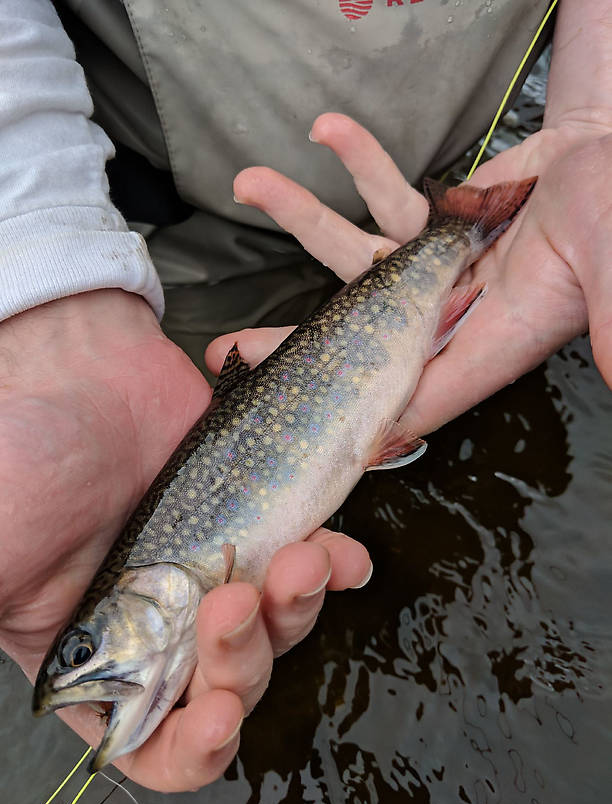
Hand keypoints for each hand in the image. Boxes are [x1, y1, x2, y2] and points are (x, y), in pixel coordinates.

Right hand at [0, 290, 370, 791]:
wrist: (72, 358)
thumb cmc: (17, 446)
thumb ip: (9, 614)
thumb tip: (39, 697)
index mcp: (97, 648)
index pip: (150, 738)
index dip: (189, 751)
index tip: (217, 721)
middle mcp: (160, 617)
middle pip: (228, 681)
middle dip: (245, 660)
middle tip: (236, 601)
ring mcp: (212, 563)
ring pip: (276, 624)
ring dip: (297, 608)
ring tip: (299, 559)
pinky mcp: (255, 513)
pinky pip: (307, 559)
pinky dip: (334, 565)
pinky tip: (338, 552)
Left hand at [208, 112, 611, 435]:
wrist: (611, 162)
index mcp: (489, 342)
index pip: (419, 394)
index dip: (363, 420)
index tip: (301, 430)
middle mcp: (450, 313)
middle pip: (359, 342)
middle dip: (291, 347)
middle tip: (227, 356)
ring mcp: (433, 268)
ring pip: (354, 254)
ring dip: (300, 216)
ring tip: (250, 182)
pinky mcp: (431, 223)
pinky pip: (386, 192)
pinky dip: (360, 159)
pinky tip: (328, 130)